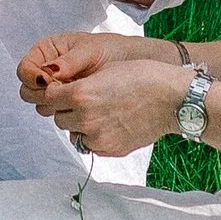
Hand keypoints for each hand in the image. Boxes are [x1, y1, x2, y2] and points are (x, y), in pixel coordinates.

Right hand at [16, 29, 124, 105]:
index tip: (50, 82)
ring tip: (77, 94)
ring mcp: (56, 90)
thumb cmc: (110, 50)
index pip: (24, 69)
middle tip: (65, 90)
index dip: (34, 78)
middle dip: (44, 93)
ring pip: (41, 105)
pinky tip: (81, 105)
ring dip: (55, 103)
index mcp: (47, 52)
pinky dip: (66, 112)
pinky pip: (57, 114)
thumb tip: (50, 70)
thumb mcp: (90, 50)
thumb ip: (69, 61)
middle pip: (27, 90)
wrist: (131, 66)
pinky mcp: (67, 105)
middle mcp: (47, 72)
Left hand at [39, 54, 190, 158]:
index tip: (62, 90)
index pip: (49, 97)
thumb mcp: (106, 69)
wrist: (171, 98)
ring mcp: (97, 137)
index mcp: (81, 94)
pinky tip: (109, 124)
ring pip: (73, 134)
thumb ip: (79, 82)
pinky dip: (93, 137)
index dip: (55, 92)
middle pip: (58, 118)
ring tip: (98, 113)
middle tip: (82, 101)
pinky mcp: (110, 150)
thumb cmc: (142, 76)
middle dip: (66, 109)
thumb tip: (63, 92)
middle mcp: (85, 118)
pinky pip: (90, 145)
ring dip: (79, 125)